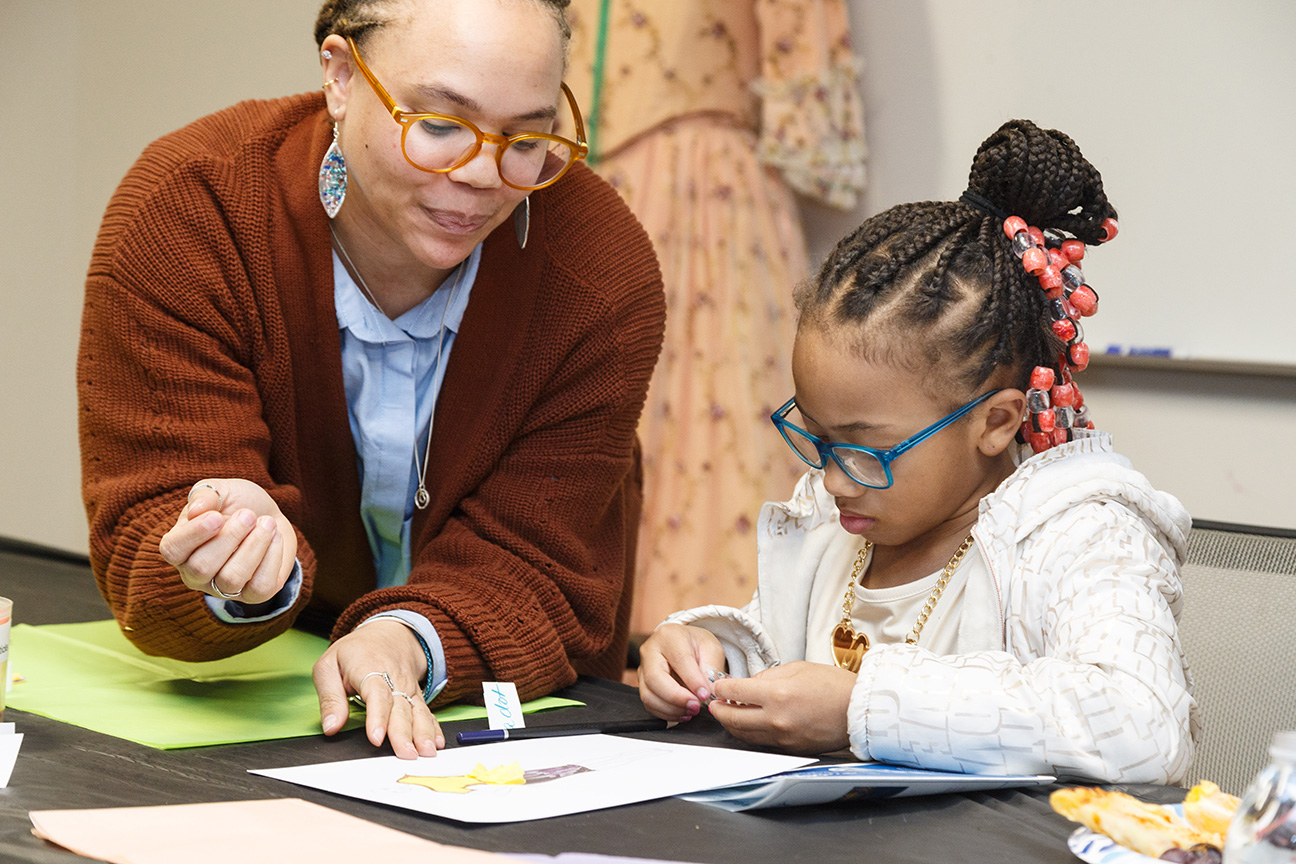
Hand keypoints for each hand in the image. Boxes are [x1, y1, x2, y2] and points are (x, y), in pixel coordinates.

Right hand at [159, 479, 297, 604]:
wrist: (269, 516)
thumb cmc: (237, 504)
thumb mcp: (221, 491)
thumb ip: (205, 495)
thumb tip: (197, 510)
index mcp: (180, 547)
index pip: (173, 550)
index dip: (194, 534)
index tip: (217, 516)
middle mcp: (195, 574)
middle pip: (202, 567)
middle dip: (230, 537)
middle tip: (248, 515)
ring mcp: (223, 588)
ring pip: (231, 579)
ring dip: (254, 546)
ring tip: (266, 524)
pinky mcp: (252, 595)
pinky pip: (259, 587)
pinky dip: (272, 558)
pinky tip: (274, 539)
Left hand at [313, 618, 442, 759]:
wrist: (388, 633)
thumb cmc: (354, 652)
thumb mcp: (328, 666)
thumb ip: (330, 699)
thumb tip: (331, 727)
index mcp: (369, 669)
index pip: (376, 694)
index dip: (377, 717)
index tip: (376, 739)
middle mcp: (394, 679)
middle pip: (400, 708)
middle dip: (404, 733)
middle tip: (406, 754)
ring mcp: (408, 688)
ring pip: (417, 711)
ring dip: (423, 733)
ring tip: (426, 752)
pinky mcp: (416, 696)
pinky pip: (426, 713)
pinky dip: (434, 728)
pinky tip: (437, 742)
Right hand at [636, 623, 726, 722]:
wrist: (684, 645)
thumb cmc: (696, 645)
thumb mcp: (711, 648)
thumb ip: (711, 668)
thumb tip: (708, 691)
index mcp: (669, 636)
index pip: (679, 660)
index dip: (692, 681)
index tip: (705, 695)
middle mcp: (650, 651)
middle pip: (655, 679)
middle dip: (677, 698)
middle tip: (696, 706)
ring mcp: (643, 668)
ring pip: (649, 695)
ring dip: (672, 709)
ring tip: (692, 711)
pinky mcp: (642, 684)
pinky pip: (649, 704)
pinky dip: (666, 713)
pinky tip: (682, 713)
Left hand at [708, 661, 854, 754]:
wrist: (859, 710)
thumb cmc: (833, 685)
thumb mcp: (797, 668)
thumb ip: (768, 676)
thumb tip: (747, 684)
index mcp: (777, 694)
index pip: (735, 692)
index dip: (721, 688)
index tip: (717, 686)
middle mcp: (776, 719)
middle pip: (733, 718)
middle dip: (718, 710)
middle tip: (714, 703)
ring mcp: (782, 737)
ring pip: (744, 734)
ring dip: (731, 724)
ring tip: (727, 714)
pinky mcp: (789, 749)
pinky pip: (760, 742)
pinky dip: (749, 733)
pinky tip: (747, 724)